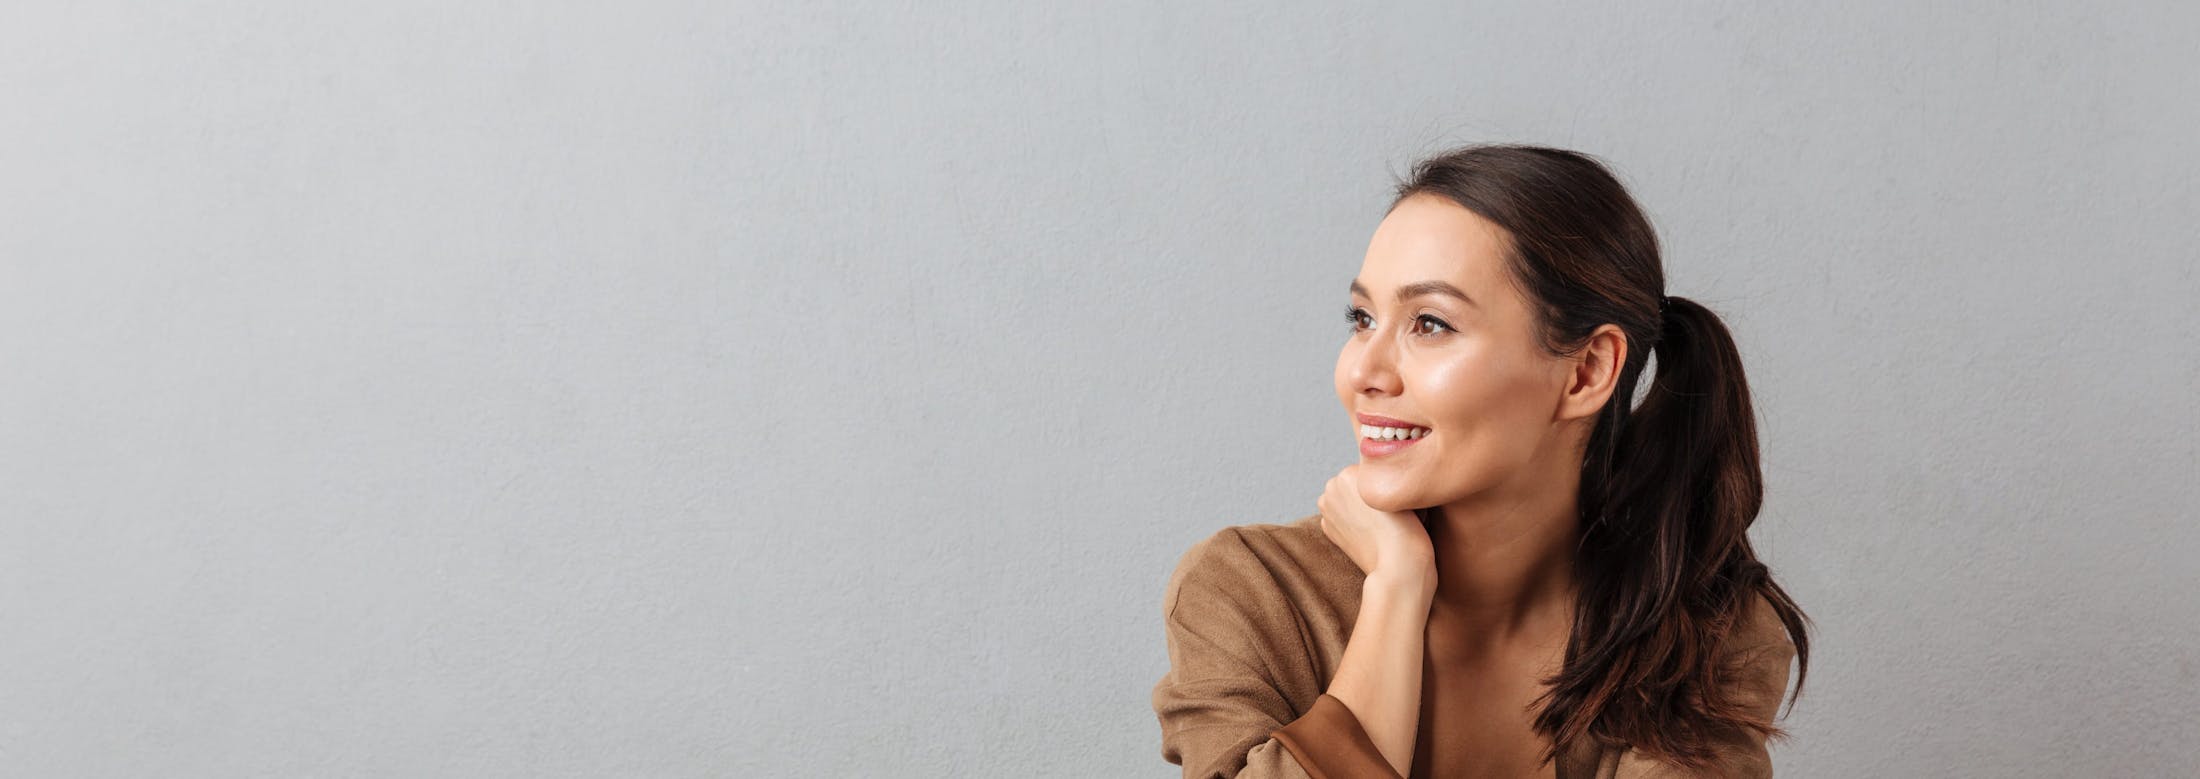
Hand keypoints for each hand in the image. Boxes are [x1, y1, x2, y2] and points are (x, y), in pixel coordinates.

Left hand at [1316, 464, 1435, 580]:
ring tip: (1378, 522)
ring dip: (1358, 506)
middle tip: (1386, 512)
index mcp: (1348, 471)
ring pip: (1346, 499)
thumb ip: (1382, 474)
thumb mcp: (1399, 484)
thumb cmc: (1408, 525)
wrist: (1399, 563)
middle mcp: (1331, 487)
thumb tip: (1375, 476)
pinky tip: (1369, 532)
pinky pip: (1341, 517)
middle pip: (1354, 483)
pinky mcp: (1327, 529)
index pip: (1368, 470)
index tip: (1394, 496)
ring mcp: (1327, 509)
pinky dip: (1352, 522)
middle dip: (1367, 493)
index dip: (1385, 483)